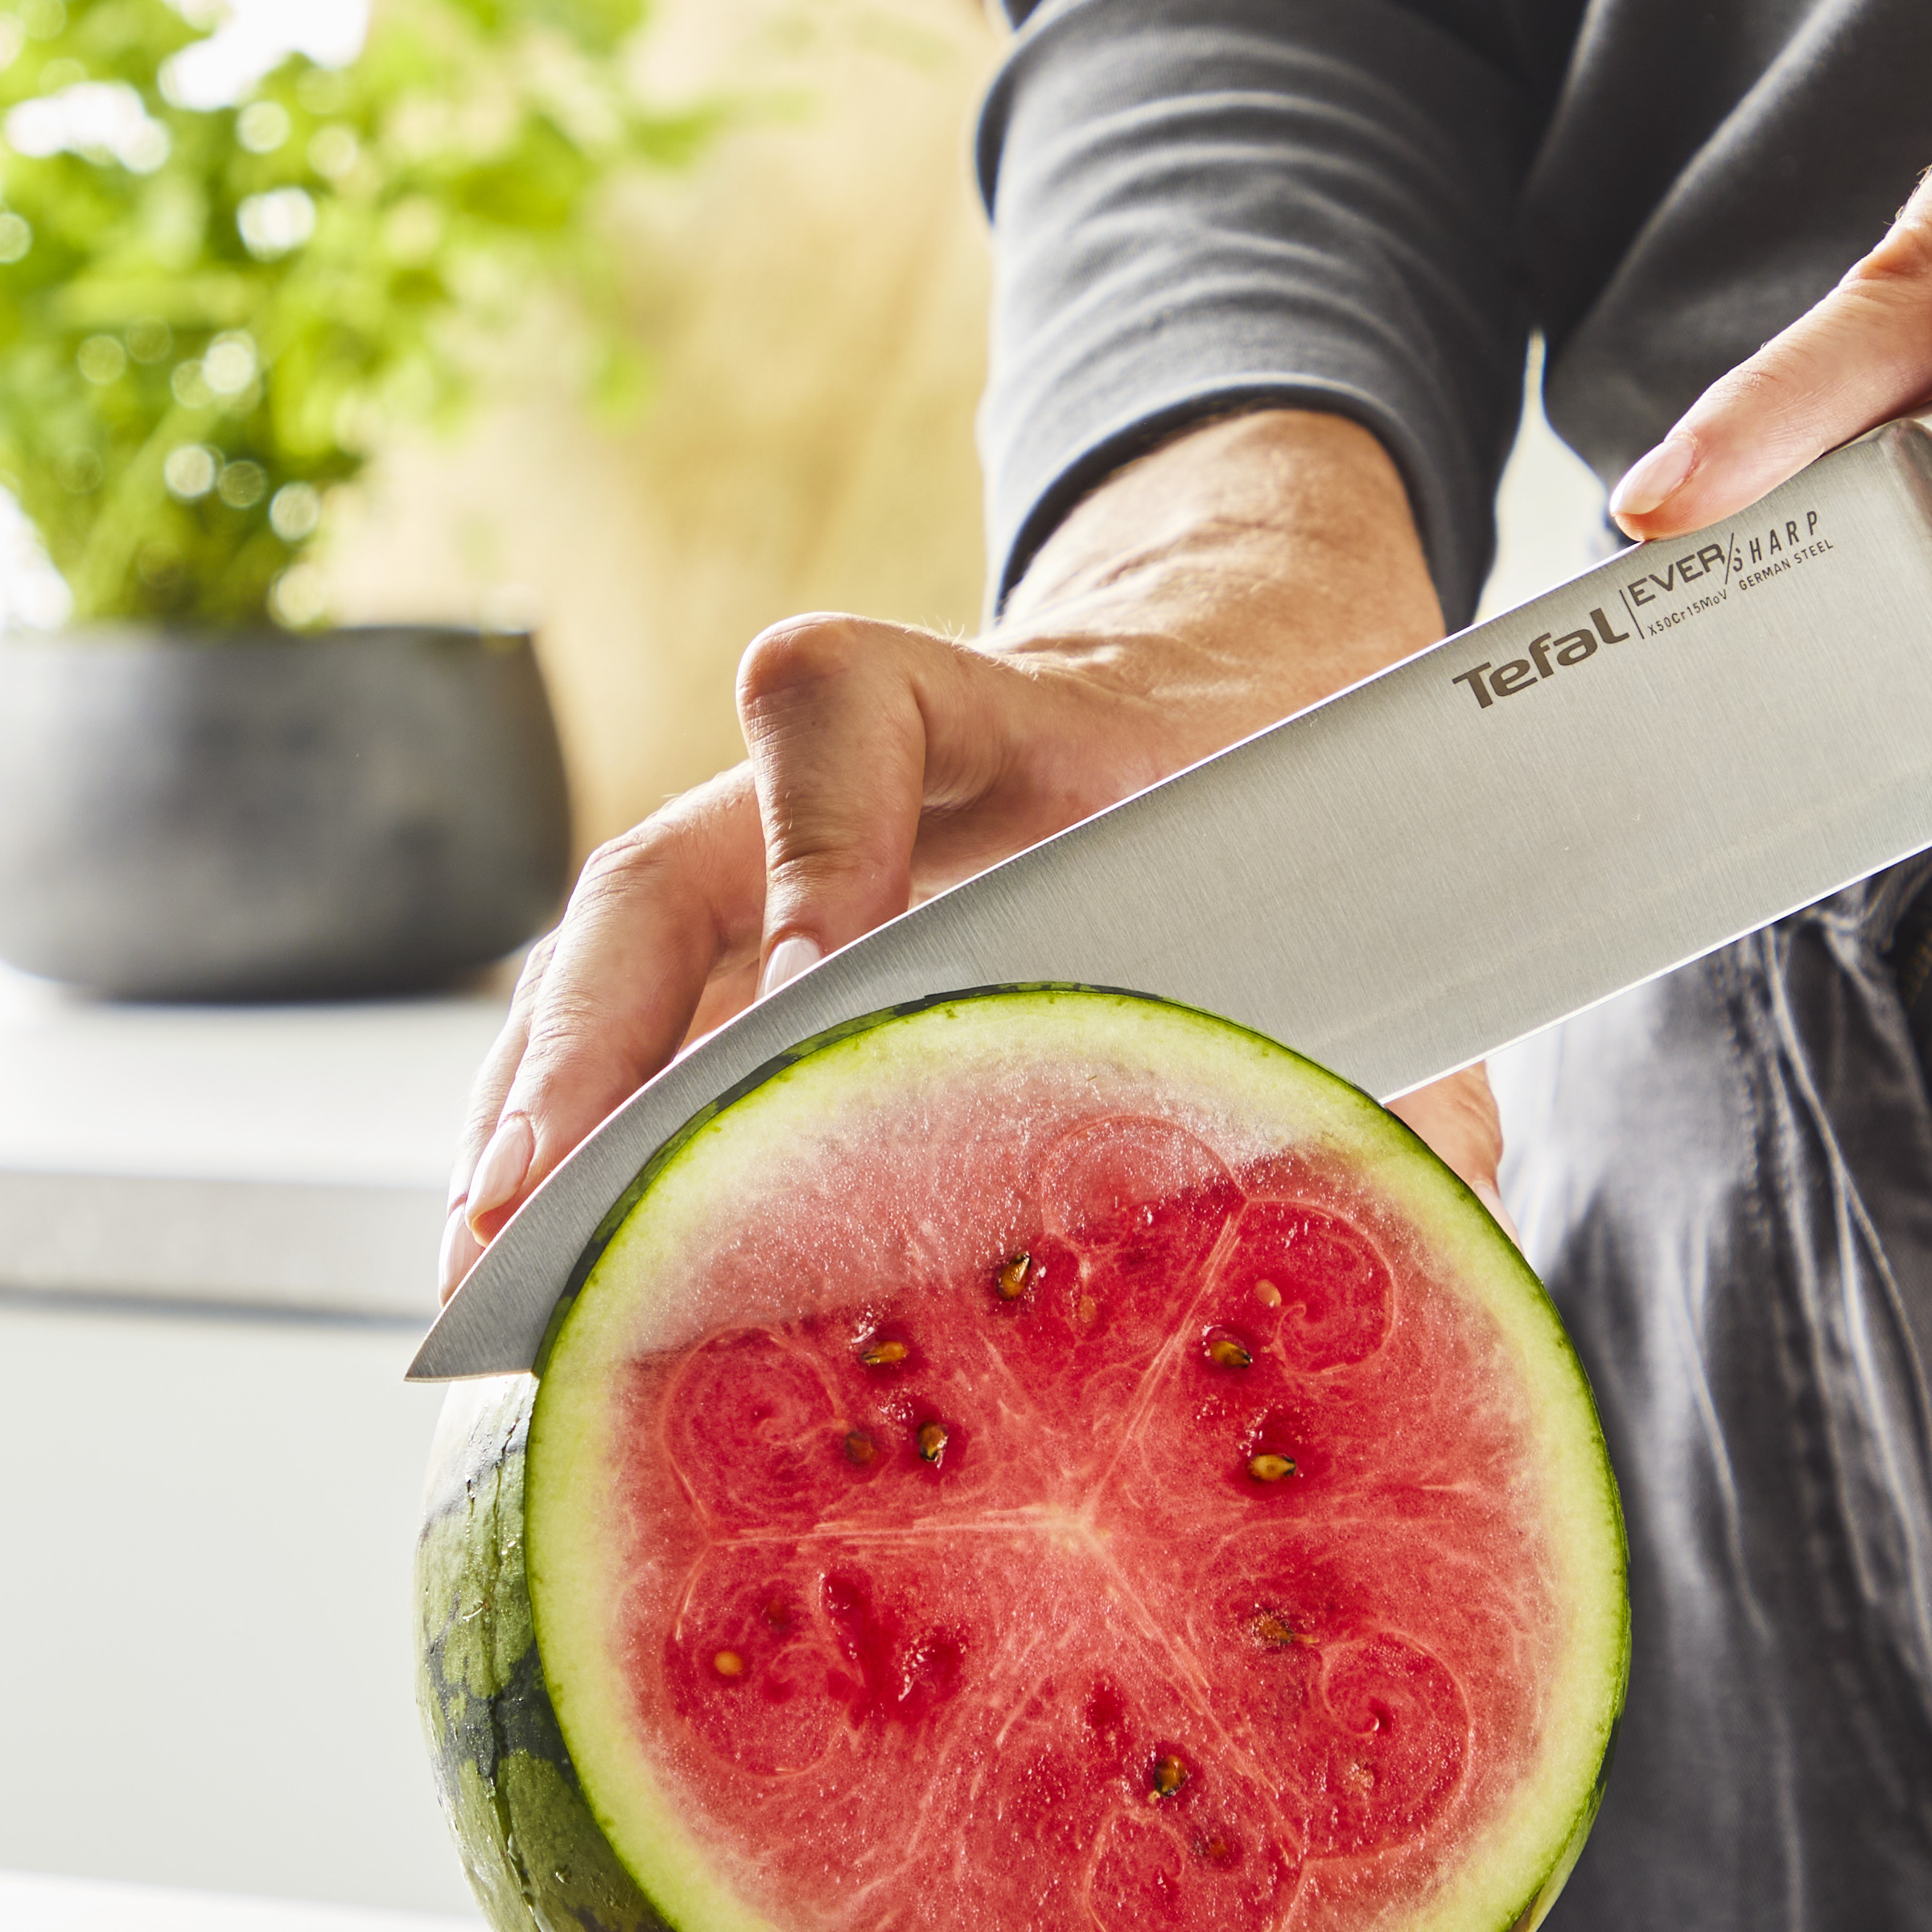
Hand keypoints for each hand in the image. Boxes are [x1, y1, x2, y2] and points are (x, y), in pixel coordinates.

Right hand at [440, 409, 1460, 1299]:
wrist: (1242, 662)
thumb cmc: (1293, 790)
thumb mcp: (1371, 877)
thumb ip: (1409, 1041)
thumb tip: (1446, 1229)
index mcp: (1013, 717)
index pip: (846, 703)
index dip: (821, 834)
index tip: (822, 974)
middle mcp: (852, 779)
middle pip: (664, 872)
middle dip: (592, 1049)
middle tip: (547, 1207)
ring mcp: (775, 846)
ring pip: (611, 954)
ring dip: (537, 1105)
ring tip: (485, 1270)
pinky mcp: (749, 924)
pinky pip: (620, 1011)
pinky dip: (556, 1117)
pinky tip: (518, 1242)